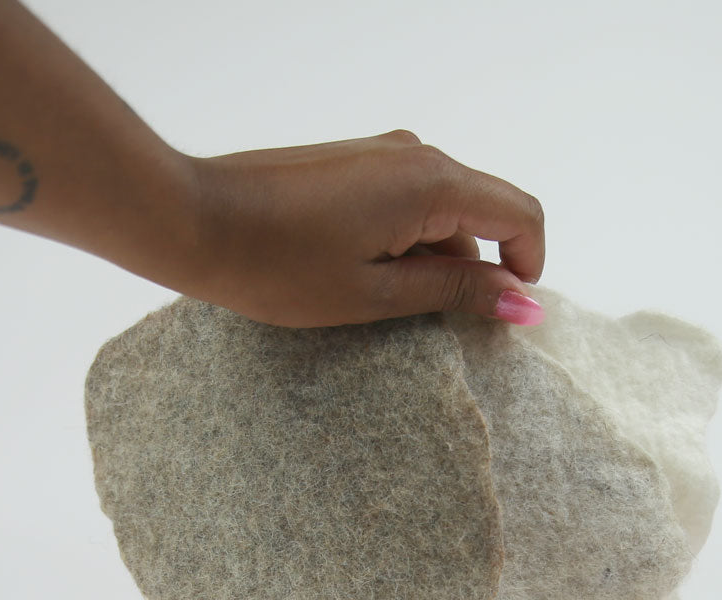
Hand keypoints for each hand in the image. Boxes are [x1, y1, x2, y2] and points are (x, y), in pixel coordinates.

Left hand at [179, 129, 545, 328]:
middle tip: (432, 324)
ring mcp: (381, 153)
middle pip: (481, 213)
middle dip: (474, 270)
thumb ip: (456, 291)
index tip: (507, 313)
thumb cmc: (278, 266)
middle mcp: (414, 154)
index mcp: (432, 182)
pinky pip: (407, 203)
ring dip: (433, 260)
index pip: (520, 214)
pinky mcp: (353, 163)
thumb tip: (523, 302)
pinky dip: (405, 243)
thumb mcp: (377, 293)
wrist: (193, 221)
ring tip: (379, 303)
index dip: (527, 266)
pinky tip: (359, 276)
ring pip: (441, 211)